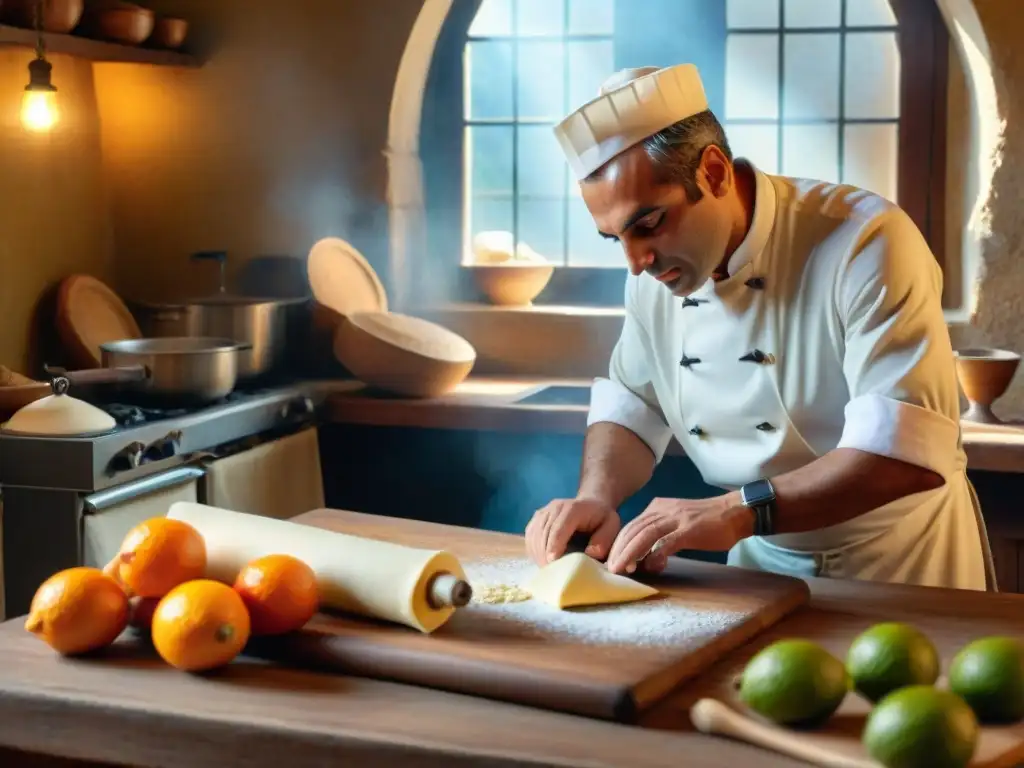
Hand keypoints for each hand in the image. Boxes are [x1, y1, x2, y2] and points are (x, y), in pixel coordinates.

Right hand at [525, 497, 620, 565]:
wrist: (590, 504)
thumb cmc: (601, 519)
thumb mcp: (612, 526)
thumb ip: (604, 539)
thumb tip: (590, 553)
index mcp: (573, 508)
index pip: (559, 528)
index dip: (554, 546)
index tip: (552, 563)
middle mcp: (555, 507)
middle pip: (543, 534)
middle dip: (545, 555)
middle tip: (551, 575)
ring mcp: (543, 512)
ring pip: (534, 536)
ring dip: (538, 555)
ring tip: (548, 571)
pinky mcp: (536, 520)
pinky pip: (530, 537)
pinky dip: (534, 551)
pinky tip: (543, 561)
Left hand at [605, 493, 751, 574]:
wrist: (736, 512)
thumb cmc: (708, 521)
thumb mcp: (677, 521)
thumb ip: (660, 533)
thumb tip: (645, 556)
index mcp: (657, 507)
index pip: (631, 525)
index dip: (619, 544)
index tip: (611, 561)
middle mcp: (663, 510)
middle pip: (633, 530)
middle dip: (619, 551)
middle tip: (610, 569)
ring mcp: (676, 519)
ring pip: (645, 535)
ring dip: (631, 553)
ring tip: (622, 569)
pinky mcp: (689, 530)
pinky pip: (667, 542)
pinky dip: (656, 554)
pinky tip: (650, 566)